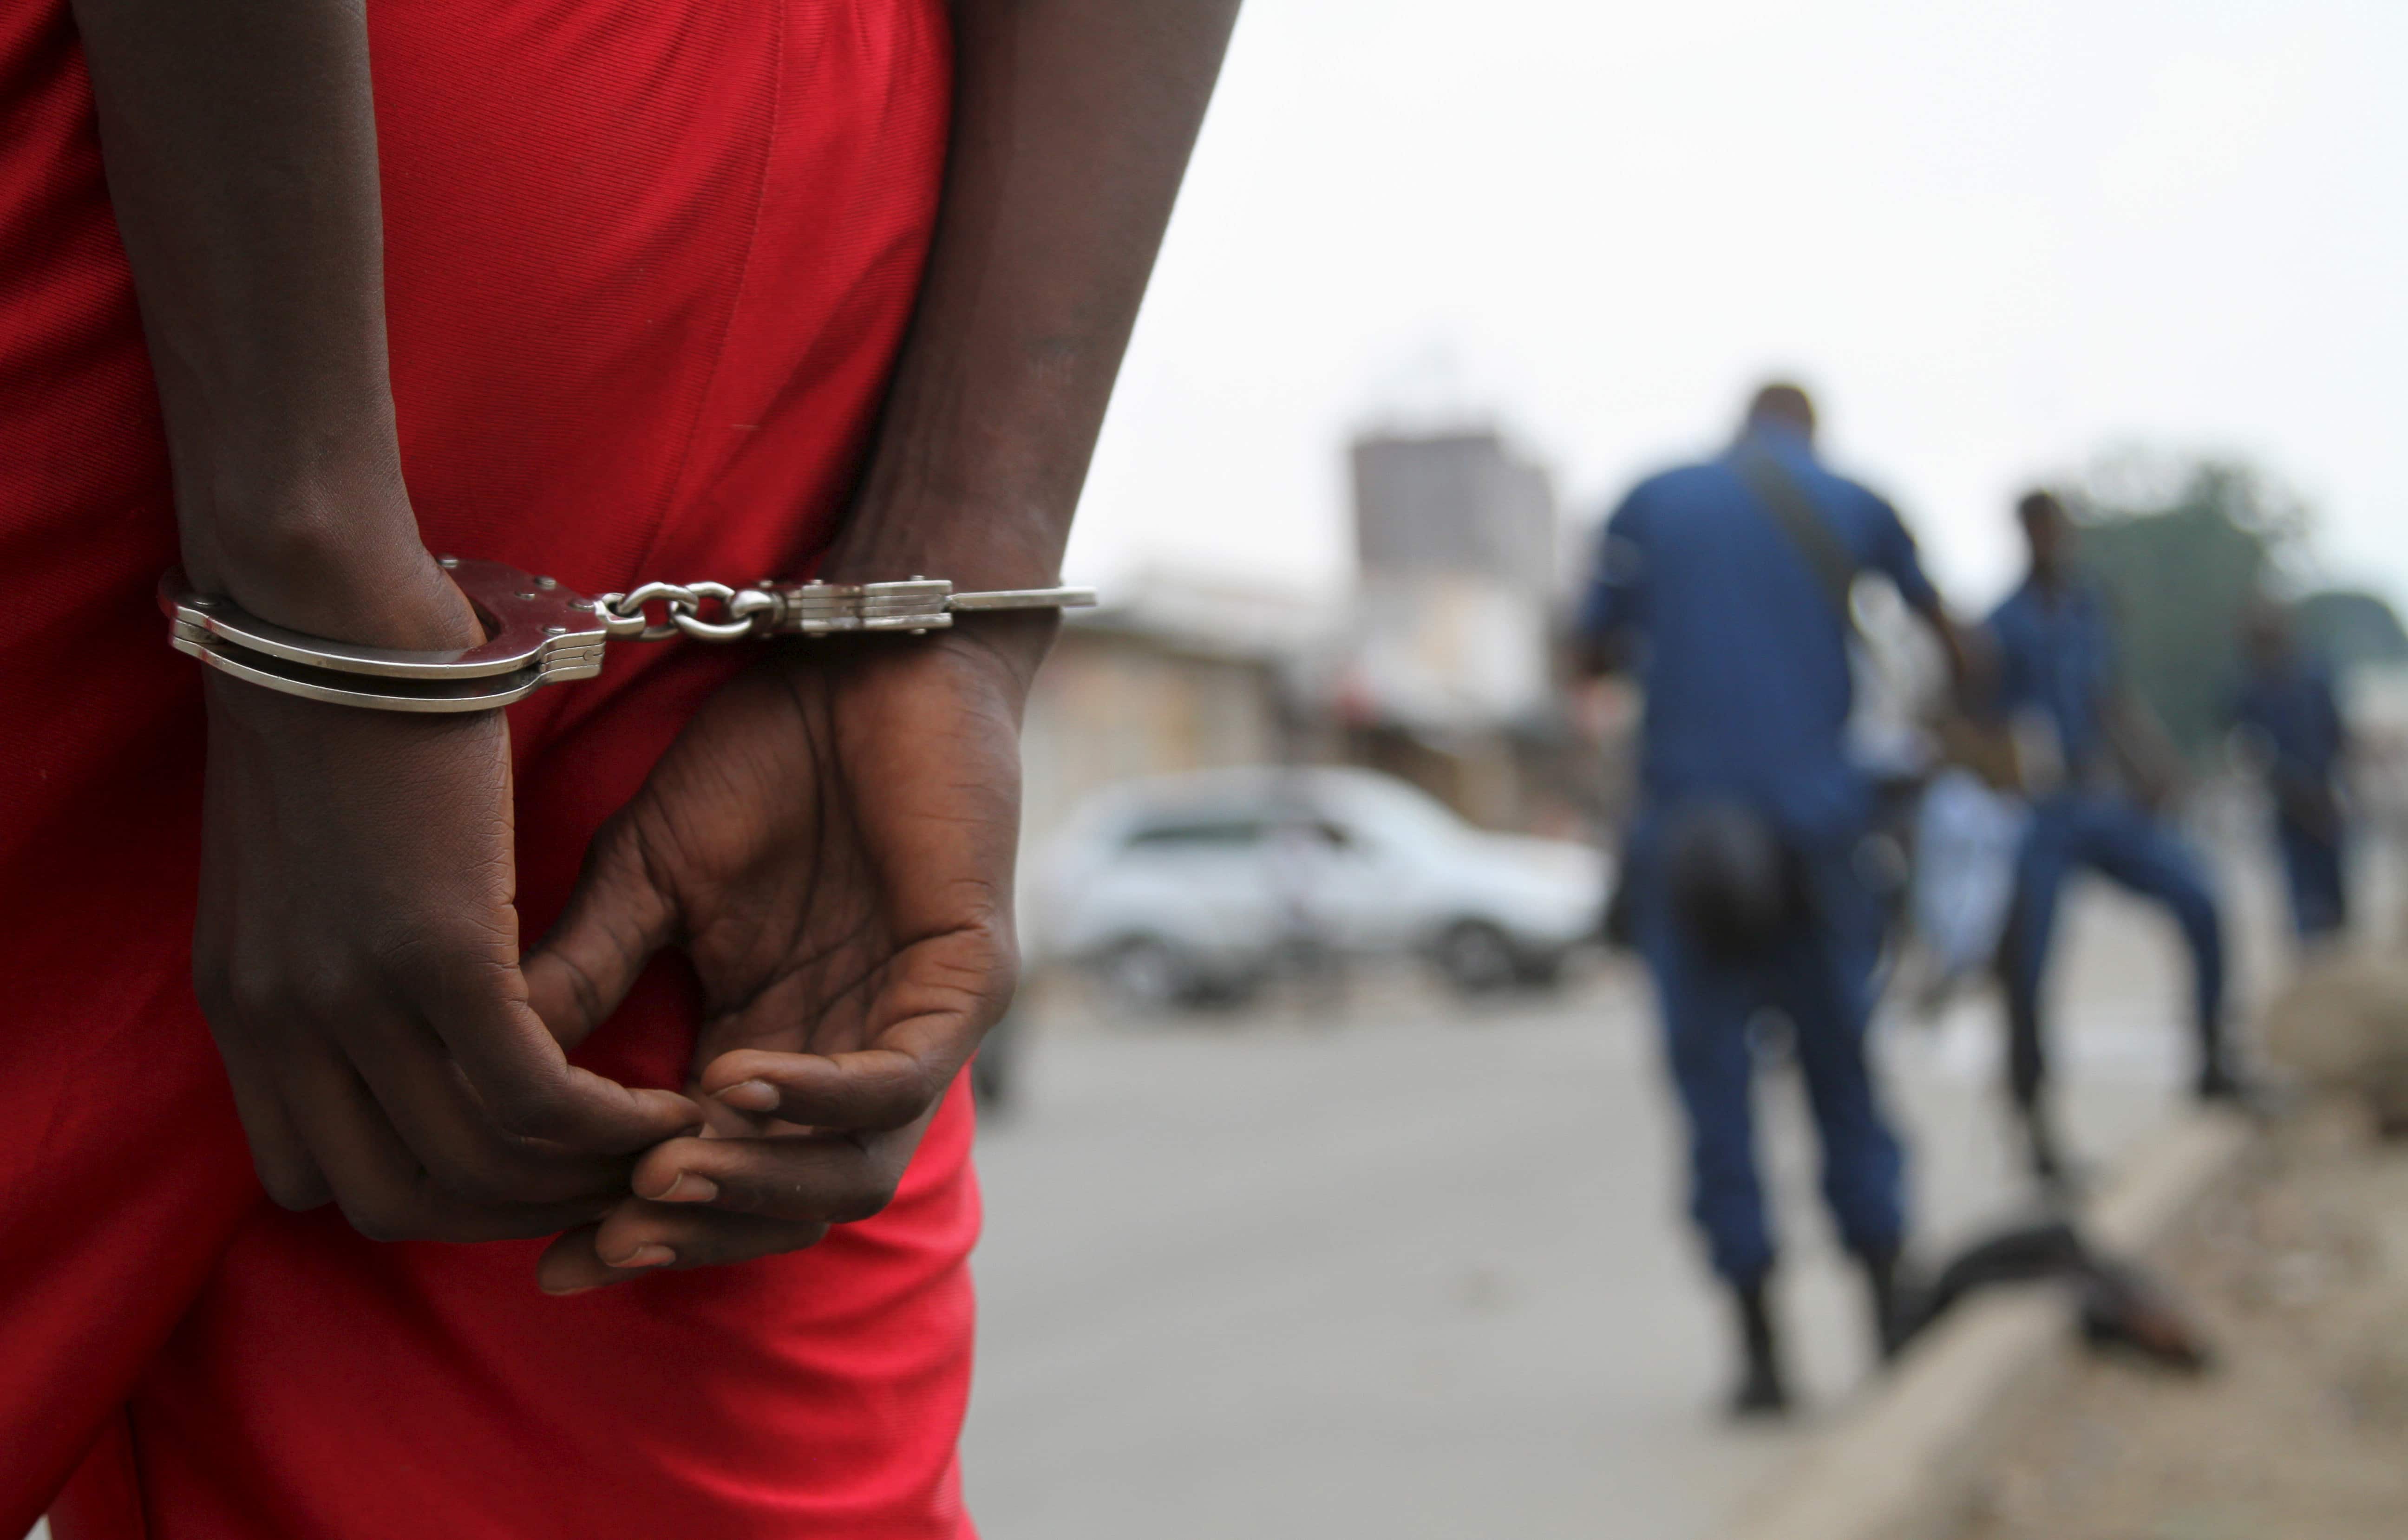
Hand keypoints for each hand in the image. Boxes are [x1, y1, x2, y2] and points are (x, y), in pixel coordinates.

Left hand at [194, 614, 703, 1240]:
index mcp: (247, 1017)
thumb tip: (405, 1033)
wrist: (324, 615)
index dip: (430, 1193)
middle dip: (515, 1212)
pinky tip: (667, 1097)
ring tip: (660, 1137)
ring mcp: (350, 1004)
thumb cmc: (334, 716)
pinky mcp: (433, 960)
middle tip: (605, 1174)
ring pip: (476, 1168)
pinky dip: (608, 1121)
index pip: (323, 1186)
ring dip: (579, 1175)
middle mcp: (283, 1032)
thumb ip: (335, 973)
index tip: (517, 1164)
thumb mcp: (307, 881)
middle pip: (400, 1204)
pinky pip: (536, 1098)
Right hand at [524, 623, 1039, 1291]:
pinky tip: (738, 1082)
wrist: (855, 655)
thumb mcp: (645, 875)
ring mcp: (913, 1023)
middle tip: (608, 1236)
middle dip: (699, 1233)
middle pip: (788, 1203)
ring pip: (855, 1170)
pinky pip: (903, 1080)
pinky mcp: (966, 980)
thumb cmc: (762, 753)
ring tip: (665, 1173)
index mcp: (766, 1042)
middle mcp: (843, 1053)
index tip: (546, 1254)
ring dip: (760, 1183)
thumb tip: (490, 1078)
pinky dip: (823, 1097)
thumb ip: (587, 972)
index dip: (637, 1227)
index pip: (711, 1174)